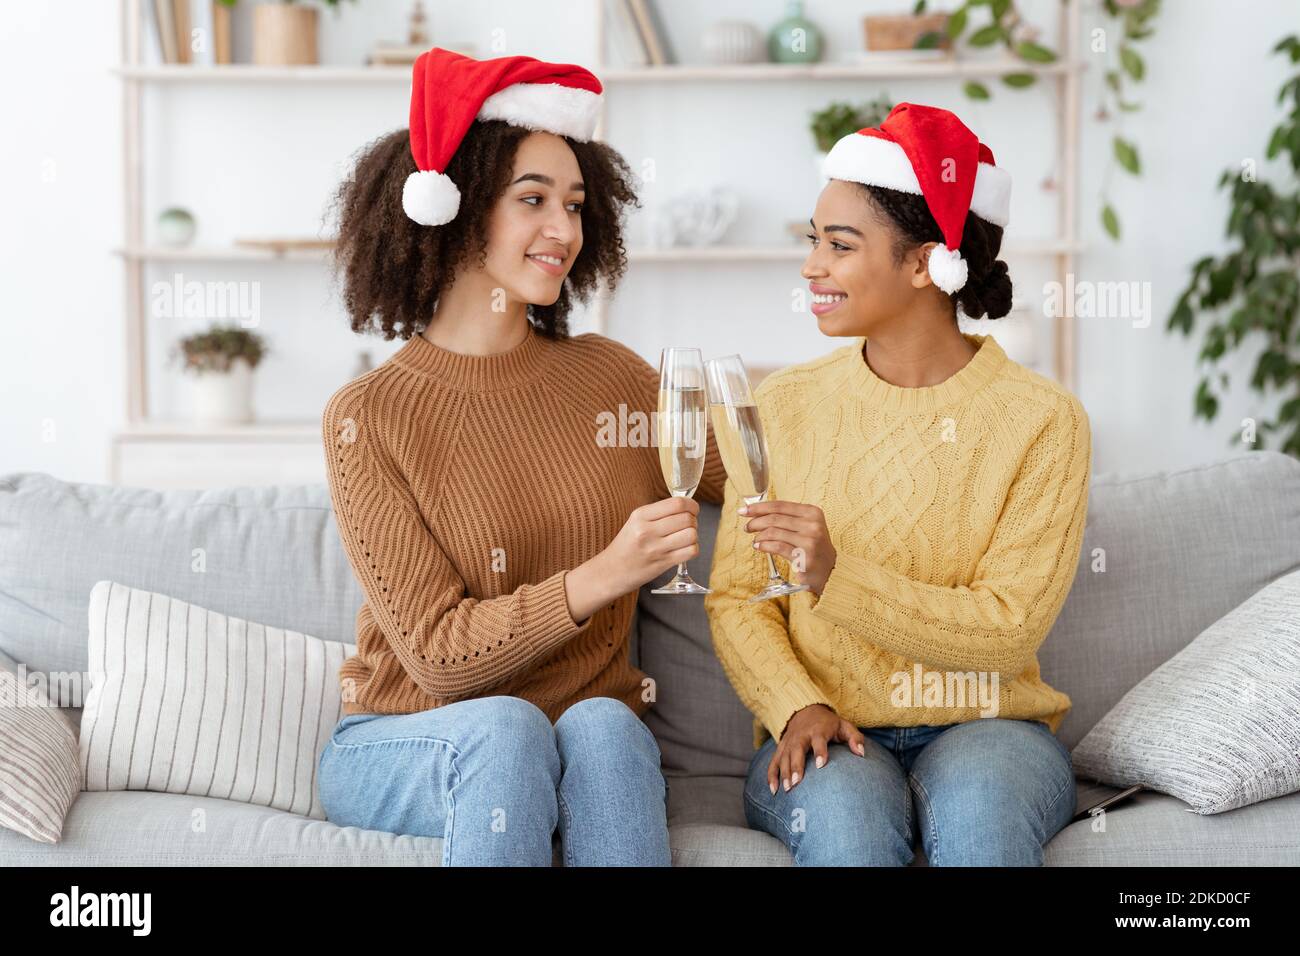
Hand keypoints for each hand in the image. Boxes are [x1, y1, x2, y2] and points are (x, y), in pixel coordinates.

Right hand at [567, 496, 699, 620]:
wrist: (611, 571)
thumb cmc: (626, 545)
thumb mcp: (635, 522)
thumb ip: (659, 513)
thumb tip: (687, 506)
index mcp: (640, 515)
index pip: (676, 504)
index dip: (691, 505)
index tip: (692, 509)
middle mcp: (647, 530)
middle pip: (686, 518)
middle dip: (693, 520)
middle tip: (687, 525)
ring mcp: (655, 548)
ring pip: (691, 534)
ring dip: (693, 535)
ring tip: (685, 537)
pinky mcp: (663, 563)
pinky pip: (691, 551)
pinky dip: (692, 549)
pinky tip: (684, 549)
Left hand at [740, 499, 836, 595]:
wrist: (829, 570)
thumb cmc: (812, 546)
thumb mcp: (805, 526)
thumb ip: (786, 518)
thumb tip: (757, 512)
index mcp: (812, 512)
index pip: (780, 505)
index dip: (759, 507)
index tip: (743, 511)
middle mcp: (813, 524)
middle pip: (775, 518)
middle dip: (755, 522)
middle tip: (747, 527)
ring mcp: (810, 541)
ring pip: (774, 532)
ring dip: (759, 535)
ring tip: (754, 539)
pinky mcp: (804, 557)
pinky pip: (777, 547)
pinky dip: (764, 545)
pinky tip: (759, 546)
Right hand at [767, 704, 866, 793]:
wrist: (805, 710)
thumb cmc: (829, 723)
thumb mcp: (844, 726)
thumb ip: (855, 738)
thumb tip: (862, 753)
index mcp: (818, 730)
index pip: (819, 740)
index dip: (820, 751)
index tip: (821, 765)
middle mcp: (801, 736)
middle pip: (797, 750)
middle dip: (796, 766)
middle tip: (796, 783)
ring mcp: (788, 742)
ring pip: (784, 757)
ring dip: (784, 773)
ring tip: (787, 789)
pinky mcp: (781, 748)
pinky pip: (774, 762)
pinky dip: (771, 775)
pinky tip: (773, 790)